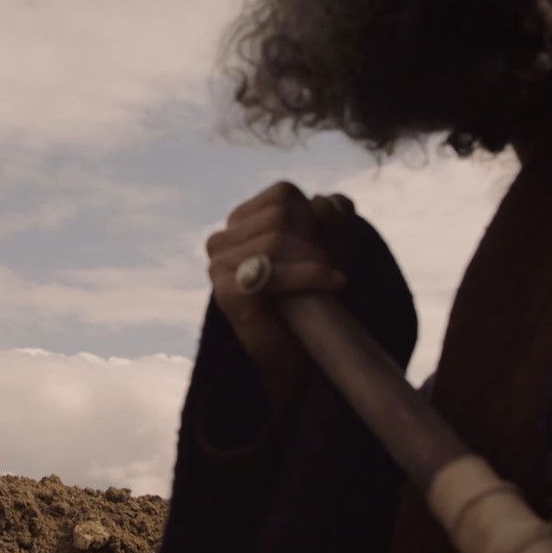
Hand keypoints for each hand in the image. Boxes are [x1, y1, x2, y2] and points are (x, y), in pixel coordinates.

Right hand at [206, 182, 350, 400]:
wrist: (298, 358)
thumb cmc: (312, 301)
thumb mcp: (329, 249)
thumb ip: (331, 218)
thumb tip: (325, 199)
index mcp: (239, 223)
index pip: (283, 194)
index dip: (315, 215)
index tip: (329, 246)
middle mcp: (221, 241)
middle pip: (280, 214)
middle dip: (315, 239)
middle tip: (333, 266)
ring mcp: (218, 266)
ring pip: (275, 238)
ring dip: (314, 259)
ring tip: (332, 280)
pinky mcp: (224, 291)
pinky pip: (270, 268)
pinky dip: (308, 275)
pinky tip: (333, 284)